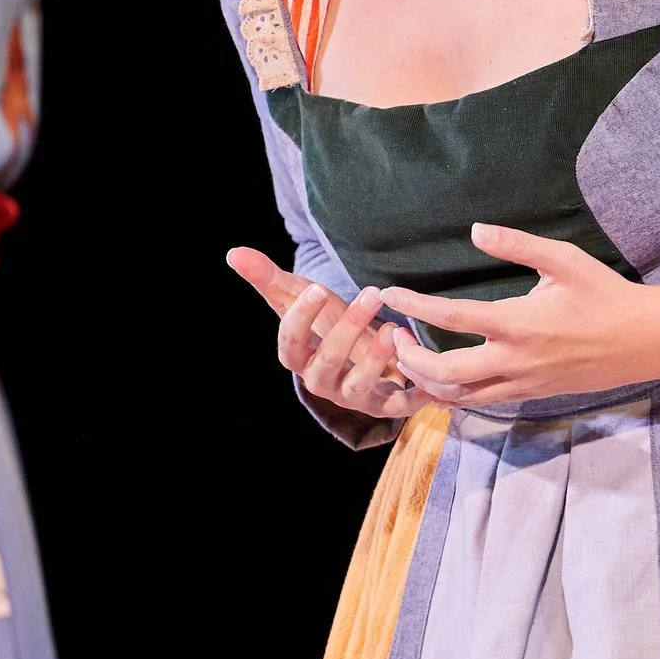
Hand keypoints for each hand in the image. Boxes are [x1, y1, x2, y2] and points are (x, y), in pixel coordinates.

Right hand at [226, 246, 429, 422]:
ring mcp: (352, 395)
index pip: (290, 343)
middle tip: (371, 292)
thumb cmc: (322, 321)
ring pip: (360, 386)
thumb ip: (267, 277)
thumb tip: (233, 252)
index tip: (317, 289)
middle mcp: (321, 381)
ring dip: (377, 359)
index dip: (300, 320)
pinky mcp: (383, 405)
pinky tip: (426, 374)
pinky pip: (398, 406)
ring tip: (394, 330)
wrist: (355, 355)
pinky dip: (414, 394)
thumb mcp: (297, 298)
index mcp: (298, 358)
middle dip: (347, 329)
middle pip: (327, 361)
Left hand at [378, 224, 659, 406]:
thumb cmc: (604, 294)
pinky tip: (443, 376)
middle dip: (410, 359)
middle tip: (392, 338)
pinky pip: (483, 402)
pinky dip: (455, 394)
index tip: (387, 295)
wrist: (644, 340)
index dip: (413, 306)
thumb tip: (477, 229)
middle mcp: (515, 360)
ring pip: (461, 397)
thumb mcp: (563, 259)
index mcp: (517, 323)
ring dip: (428, 381)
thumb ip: (517, 244)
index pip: (450, 317)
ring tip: (409, 358)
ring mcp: (523, 383)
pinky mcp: (532, 394)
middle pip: (445, 373)